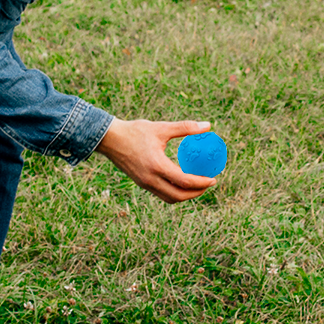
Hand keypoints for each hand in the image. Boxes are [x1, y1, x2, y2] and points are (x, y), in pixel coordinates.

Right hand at [98, 119, 219, 201]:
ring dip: (186, 195)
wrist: (109, 139)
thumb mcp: (161, 127)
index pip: (184, 182)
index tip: (213, 179)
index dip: (201, 183)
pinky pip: (161, 193)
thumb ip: (185, 127)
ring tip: (198, 185)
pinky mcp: (141, 183)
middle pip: (178, 196)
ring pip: (169, 198)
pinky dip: (175, 192)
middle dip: (196, 193)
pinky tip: (182, 182)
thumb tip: (208, 125)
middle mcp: (150, 179)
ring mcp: (145, 183)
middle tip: (208, 184)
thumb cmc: (135, 131)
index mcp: (156, 166)